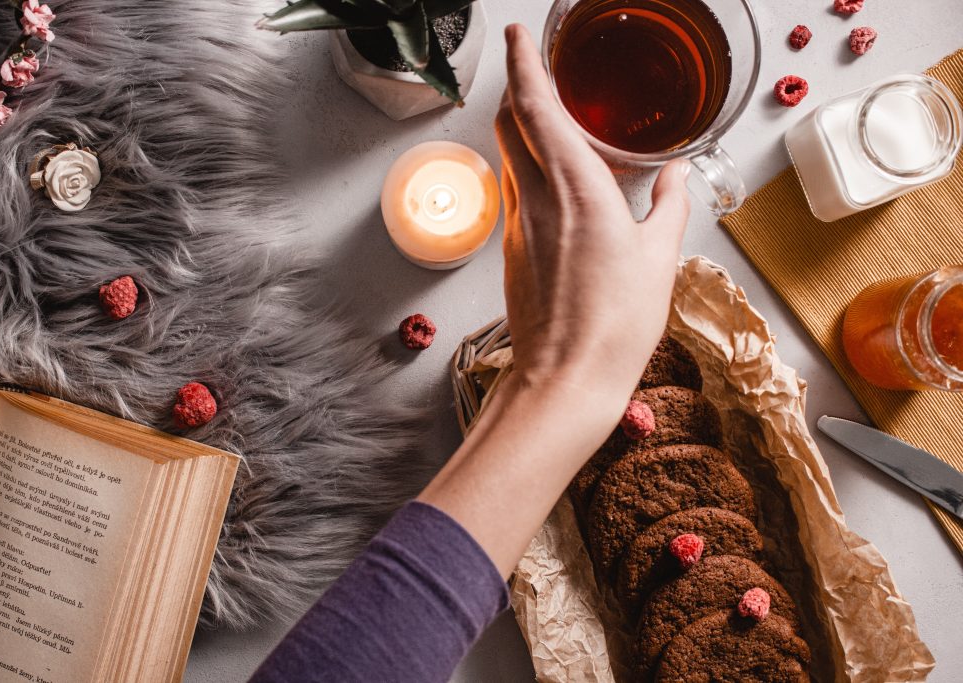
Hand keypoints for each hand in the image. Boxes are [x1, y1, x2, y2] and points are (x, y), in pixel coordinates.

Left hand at [496, 23, 689, 436]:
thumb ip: (669, 205)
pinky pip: (517, 190)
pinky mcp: (514, 250)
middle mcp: (536, 199)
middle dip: (518, 87)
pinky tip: (557, 180)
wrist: (564, 380)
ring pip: (510, 156)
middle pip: (509, 123)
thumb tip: (678, 175)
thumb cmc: (616, 325)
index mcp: (575, 190)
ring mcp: (518, 225)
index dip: (523, 64)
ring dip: (522, 127)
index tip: (520, 35)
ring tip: (553, 120)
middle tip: (537, 68)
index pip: (535, 108)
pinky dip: (529, 167)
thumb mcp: (659, 258)